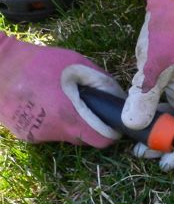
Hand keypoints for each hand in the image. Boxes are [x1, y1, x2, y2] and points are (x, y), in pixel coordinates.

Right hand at [0, 33, 123, 146]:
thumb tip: (118, 99)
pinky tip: (44, 103)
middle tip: (84, 104)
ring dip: (69, 122)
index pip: (102, 140)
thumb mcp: (77, 64)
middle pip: (84, 138)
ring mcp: (37, 136)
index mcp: (69, 116)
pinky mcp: (24, 135)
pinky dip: (51, 121)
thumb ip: (102, 82)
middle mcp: (54, 131)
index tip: (111, 122)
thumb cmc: (39, 63)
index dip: (111, 132)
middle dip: (90, 125)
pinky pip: (48, 131)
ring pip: (66, 135)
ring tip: (60, 100)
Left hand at [121, 0, 173, 170]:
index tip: (165, 161)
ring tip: (135, 141)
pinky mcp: (166, 82)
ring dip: (155, 132)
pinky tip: (133, 120)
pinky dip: (149, 115)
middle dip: (166, 144)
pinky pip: (160, 105)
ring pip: (171, 119)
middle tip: (143, 152)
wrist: (169, 4)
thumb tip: (132, 125)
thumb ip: (145, 95)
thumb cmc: (170, 31)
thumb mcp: (156, 65)